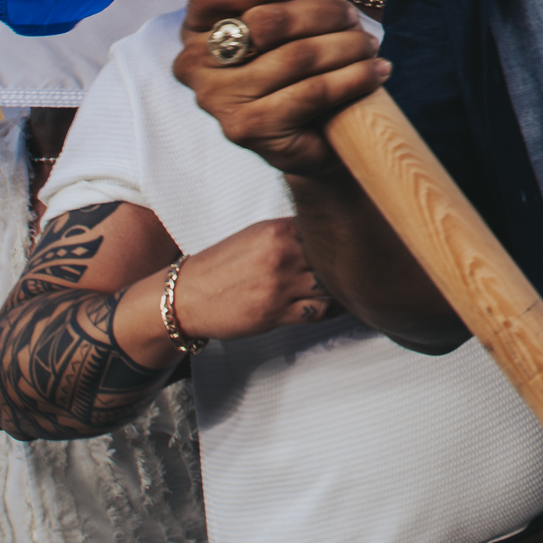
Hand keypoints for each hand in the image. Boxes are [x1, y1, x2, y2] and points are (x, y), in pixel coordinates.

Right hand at [168, 217, 334, 341]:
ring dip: (340, 288)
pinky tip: (334, 305)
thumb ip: (289, 234)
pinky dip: (331, 309)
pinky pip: (320, 311)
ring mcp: (281, 285)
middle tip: (356, 268)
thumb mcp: (255, 236)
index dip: (341, 238)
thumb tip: (326, 236)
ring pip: (331, 285)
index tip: (350, 244)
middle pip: (334, 257)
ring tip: (346, 287)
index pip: (326, 229)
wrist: (186, 296)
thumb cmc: (221, 266)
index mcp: (277, 230)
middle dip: (346, 263)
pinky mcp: (278, 313)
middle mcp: (282, 255)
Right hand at [170, 0, 386, 179]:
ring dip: (346, 48)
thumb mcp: (285, 4)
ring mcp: (216, 101)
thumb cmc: (297, 61)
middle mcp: (193, 64)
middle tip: (353, 19)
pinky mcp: (246, 131)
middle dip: (322, 15)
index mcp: (194, 27)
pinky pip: (310, 94)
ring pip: (295, 58)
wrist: (314, 130)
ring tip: (369, 45)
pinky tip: (376, 71)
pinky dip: (352, 79)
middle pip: (265, 23)